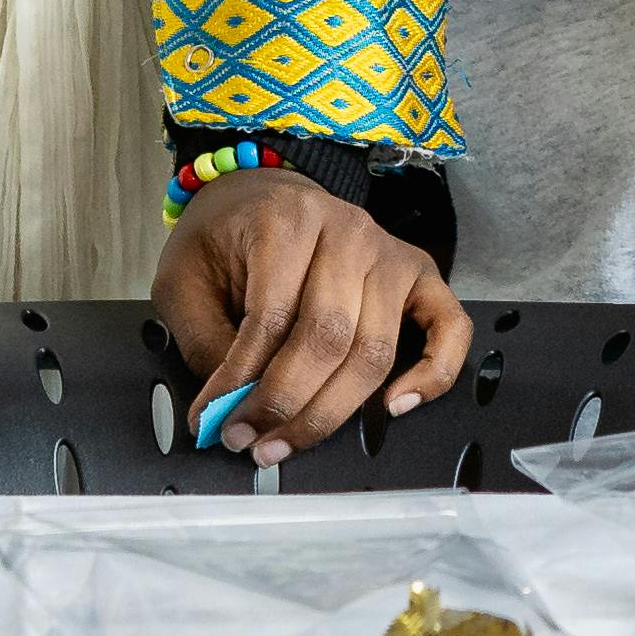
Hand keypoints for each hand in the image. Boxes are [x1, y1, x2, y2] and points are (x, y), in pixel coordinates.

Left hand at [153, 171, 469, 457]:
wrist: (258, 195)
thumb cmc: (224, 239)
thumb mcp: (186, 281)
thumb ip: (208, 342)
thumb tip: (231, 411)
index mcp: (286, 219)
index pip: (271, 317)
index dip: (242, 381)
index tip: (215, 420)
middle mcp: (348, 230)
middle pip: (328, 338)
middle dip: (285, 404)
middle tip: (250, 440)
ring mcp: (389, 253)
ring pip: (374, 351)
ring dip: (330, 411)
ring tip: (286, 440)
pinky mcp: (419, 275)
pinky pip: (449, 329)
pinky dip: (434, 375)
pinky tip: (396, 406)